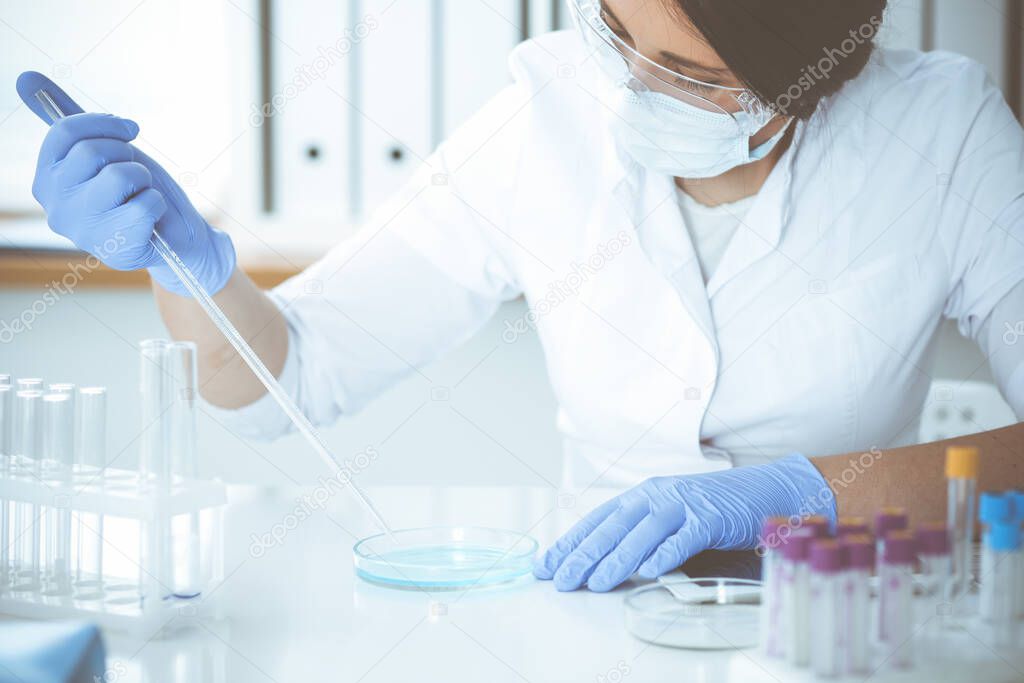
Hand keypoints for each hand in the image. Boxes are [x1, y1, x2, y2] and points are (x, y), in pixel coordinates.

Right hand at [21, 71, 235, 295]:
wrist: (175, 238)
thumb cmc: (135, 192)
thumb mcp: (103, 151)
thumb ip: (69, 120)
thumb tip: (25, 77)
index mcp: (46, 180)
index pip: (65, 132)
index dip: (104, 124)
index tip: (129, 130)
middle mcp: (55, 207)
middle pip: (92, 151)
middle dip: (127, 155)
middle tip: (136, 175)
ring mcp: (82, 230)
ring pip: (120, 175)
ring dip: (144, 179)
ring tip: (141, 195)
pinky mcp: (115, 246)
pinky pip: (146, 202)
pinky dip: (159, 204)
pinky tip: (152, 220)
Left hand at [534, 453, 834, 591]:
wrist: (766, 491)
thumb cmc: (713, 508)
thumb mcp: (669, 516)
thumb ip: (640, 534)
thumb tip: (603, 561)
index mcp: (642, 495)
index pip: (597, 520)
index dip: (570, 543)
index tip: (546, 566)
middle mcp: (657, 495)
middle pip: (613, 526)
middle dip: (583, 554)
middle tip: (562, 579)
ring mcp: (684, 504)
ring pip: (642, 532)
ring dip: (618, 559)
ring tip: (596, 583)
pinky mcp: (711, 516)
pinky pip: (685, 537)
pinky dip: (666, 553)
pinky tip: (649, 572)